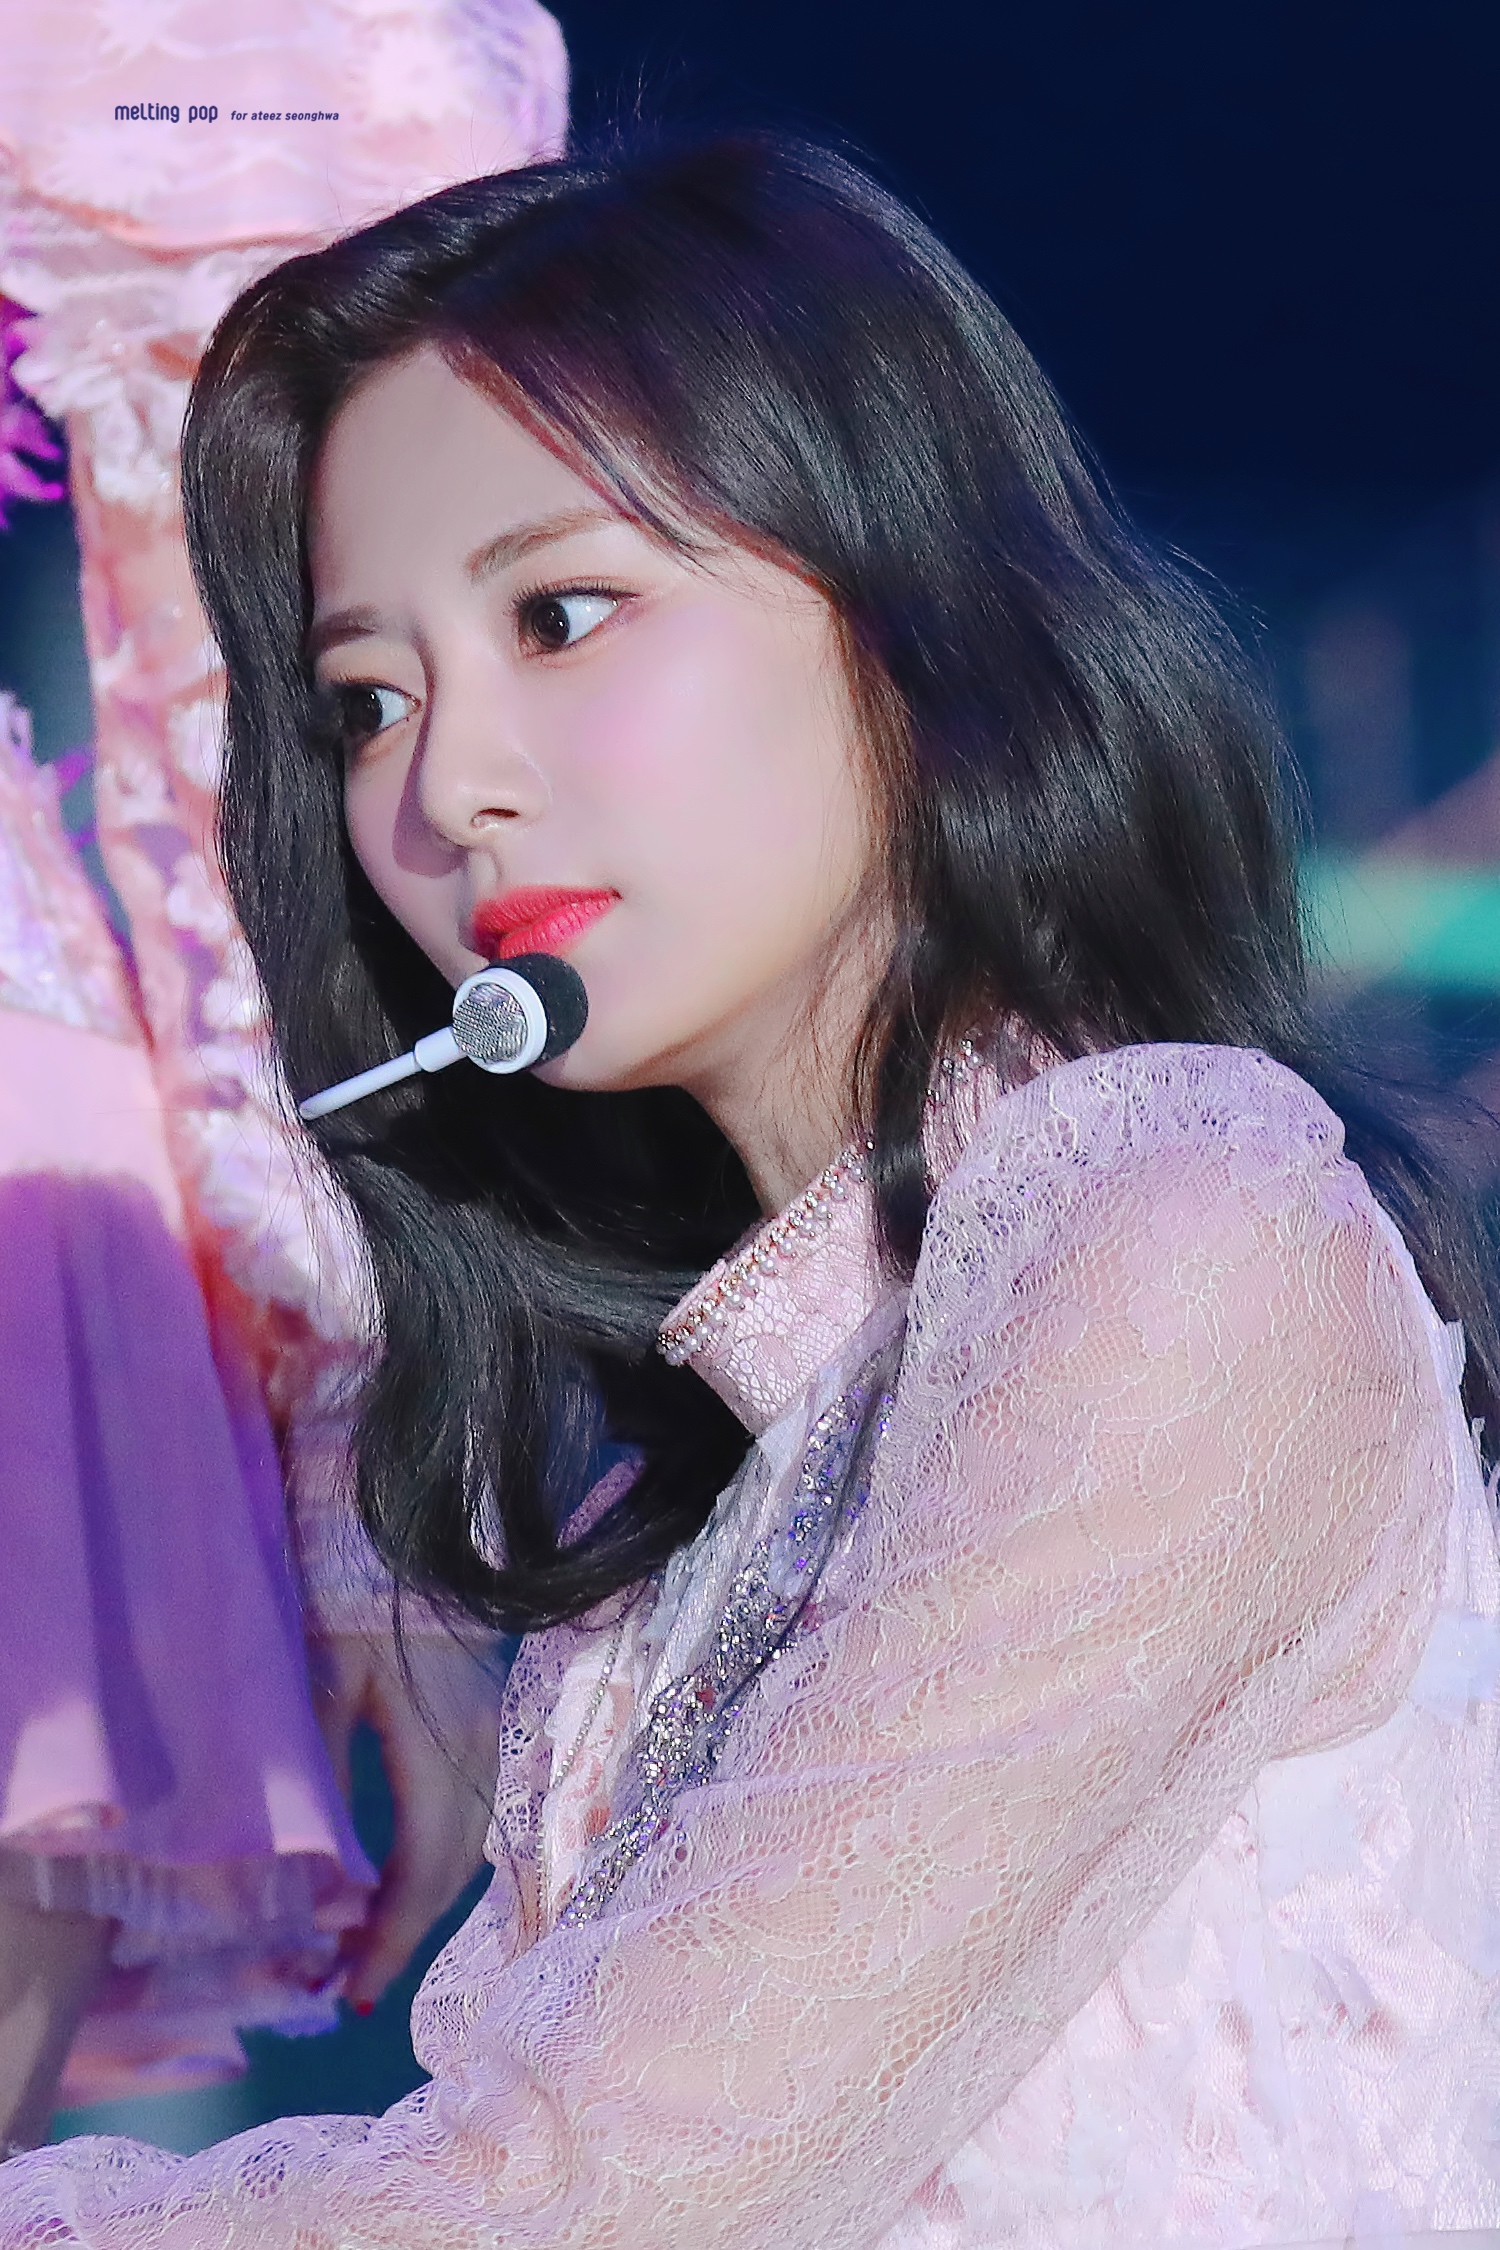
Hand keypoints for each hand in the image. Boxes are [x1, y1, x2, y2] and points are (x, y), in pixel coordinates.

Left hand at [311, 1630, 502, 2009]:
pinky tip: (398, 1874)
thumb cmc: (363, 1597)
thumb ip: (320, 1770)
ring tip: (366, 1940)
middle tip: (346, 1980)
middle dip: (405, 1932)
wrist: (421, 1531)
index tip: (351, 1991)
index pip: (423, 1869)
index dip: (391, 1938)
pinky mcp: (485, 1725)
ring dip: (423, 1899)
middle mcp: (479, 1754)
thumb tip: (309, 1872)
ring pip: (467, 1846)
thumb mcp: (325, 1679)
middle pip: (453, 1869)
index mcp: (440, 1749)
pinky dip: (436, 1860)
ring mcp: (489, 1738)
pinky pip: (469, 1815)